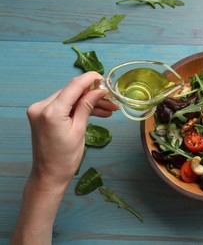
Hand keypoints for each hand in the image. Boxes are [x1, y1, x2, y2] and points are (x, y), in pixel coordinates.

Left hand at [12, 72, 118, 244]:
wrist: (49, 174)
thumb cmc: (66, 158)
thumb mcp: (79, 130)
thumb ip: (87, 106)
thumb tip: (99, 90)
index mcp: (51, 111)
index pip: (73, 86)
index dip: (90, 79)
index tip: (105, 78)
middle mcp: (41, 106)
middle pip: (72, 92)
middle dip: (93, 94)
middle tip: (112, 99)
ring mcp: (40, 110)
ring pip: (70, 98)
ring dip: (88, 102)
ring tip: (109, 108)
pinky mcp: (43, 114)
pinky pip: (64, 105)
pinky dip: (79, 107)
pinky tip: (97, 112)